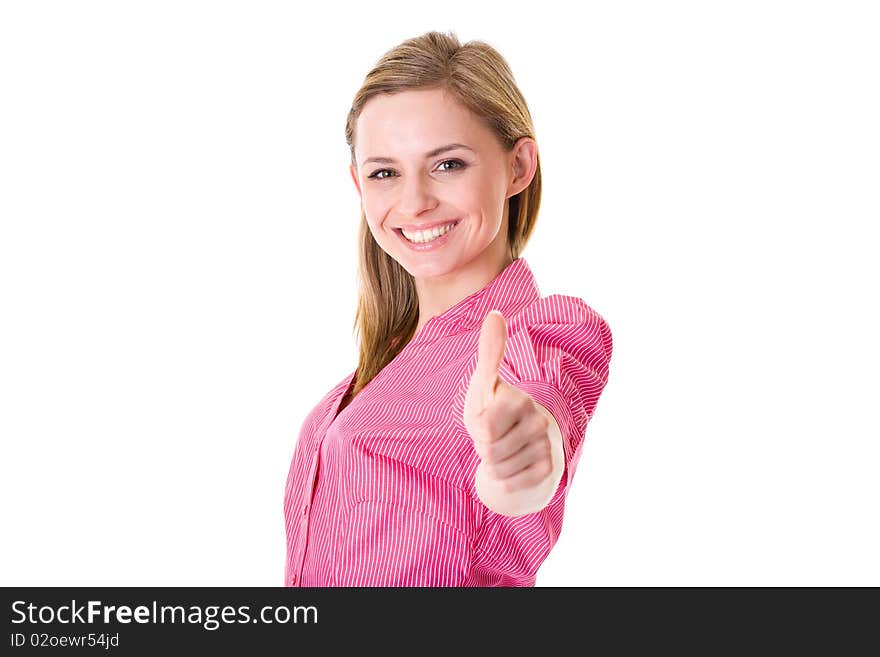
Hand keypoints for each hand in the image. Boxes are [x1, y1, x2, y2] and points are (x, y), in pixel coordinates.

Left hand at [462, 310, 563, 516]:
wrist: (520, 435)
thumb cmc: (495, 405)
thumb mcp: (485, 381)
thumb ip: (490, 351)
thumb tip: (495, 313)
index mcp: (518, 399)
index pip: (483, 429)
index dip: (475, 427)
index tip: (484, 416)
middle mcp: (537, 420)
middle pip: (489, 452)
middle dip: (482, 448)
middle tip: (492, 435)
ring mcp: (546, 444)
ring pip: (500, 470)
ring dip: (493, 464)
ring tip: (501, 447)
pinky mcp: (549, 467)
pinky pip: (515, 482)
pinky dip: (506, 479)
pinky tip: (512, 463)